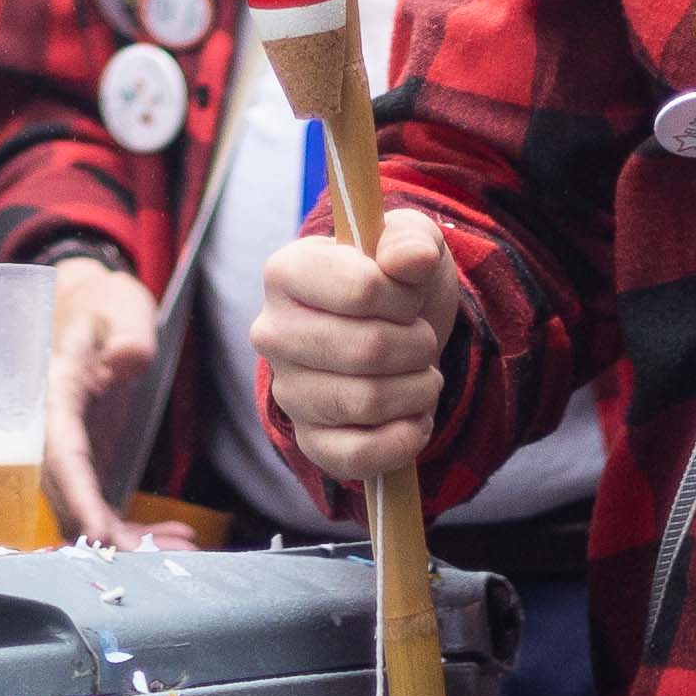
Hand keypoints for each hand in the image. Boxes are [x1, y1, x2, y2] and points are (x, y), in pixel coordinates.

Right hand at [39, 256, 193, 545]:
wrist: (91, 311)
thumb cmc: (104, 305)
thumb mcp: (119, 304)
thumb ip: (128, 330)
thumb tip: (129, 358)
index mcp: (55, 394)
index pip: (61, 454)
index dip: (78, 497)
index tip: (99, 534)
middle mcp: (53, 431)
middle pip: (71, 498)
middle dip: (112, 537)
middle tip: (170, 555)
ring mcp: (70, 452)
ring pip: (86, 514)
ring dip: (128, 542)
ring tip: (183, 549)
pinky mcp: (88, 463)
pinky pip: (102, 510)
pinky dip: (133, 531)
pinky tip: (173, 535)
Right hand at [252, 206, 459, 485]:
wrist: (395, 331)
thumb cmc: (395, 280)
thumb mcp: (409, 241)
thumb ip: (410, 239)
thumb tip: (410, 260)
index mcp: (286, 271)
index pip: (362, 289)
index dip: (404, 297)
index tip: (408, 296)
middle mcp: (273, 332)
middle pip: (368, 350)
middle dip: (417, 346)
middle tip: (423, 340)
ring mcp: (287, 390)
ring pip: (367, 403)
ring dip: (418, 390)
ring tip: (422, 375)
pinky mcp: (308, 439)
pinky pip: (356, 456)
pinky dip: (402, 440)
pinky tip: (415, 419)